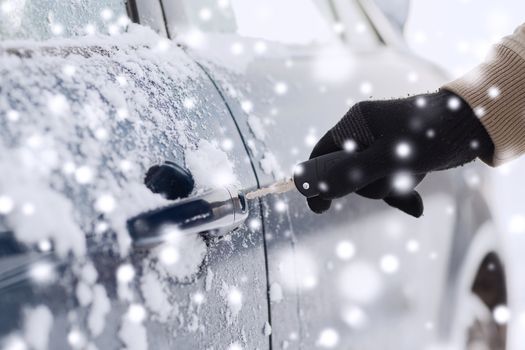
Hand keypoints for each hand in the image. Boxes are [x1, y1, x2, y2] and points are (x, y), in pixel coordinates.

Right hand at [305, 90, 493, 216]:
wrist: (473, 124)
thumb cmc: (430, 133)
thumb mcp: (390, 157)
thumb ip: (354, 173)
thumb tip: (323, 191)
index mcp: (355, 124)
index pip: (323, 153)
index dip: (316, 179)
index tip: (319, 206)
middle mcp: (364, 133)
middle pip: (346, 171)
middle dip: (366, 186)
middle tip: (387, 185)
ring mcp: (381, 145)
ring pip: (369, 180)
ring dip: (388, 189)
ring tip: (411, 181)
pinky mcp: (397, 156)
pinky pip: (387, 180)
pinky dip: (399, 192)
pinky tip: (415, 204)